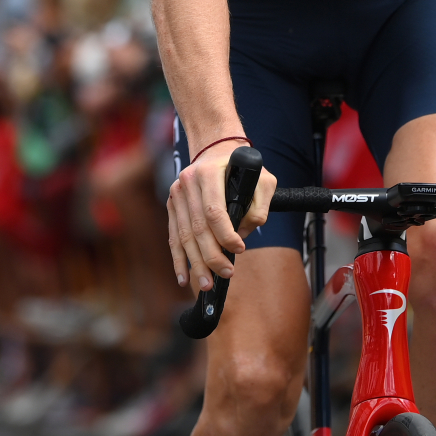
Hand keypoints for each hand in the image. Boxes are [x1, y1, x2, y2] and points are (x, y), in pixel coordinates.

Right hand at [166, 140, 275, 291]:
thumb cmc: (241, 169)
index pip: (213, 211)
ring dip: (195, 264)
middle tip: (226, 274)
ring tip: (206, 284)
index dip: (225, 234)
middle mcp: (187, 183)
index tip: (239, 248)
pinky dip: (178, 259)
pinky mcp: (172, 207)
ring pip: (184, 237)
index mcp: (208, 174)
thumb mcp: (263, 179)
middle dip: (211, 256)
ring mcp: (176, 195)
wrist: (215, 151)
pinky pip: (174, 237)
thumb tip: (244, 232)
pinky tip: (183, 277)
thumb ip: (260, 205)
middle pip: (197, 228)